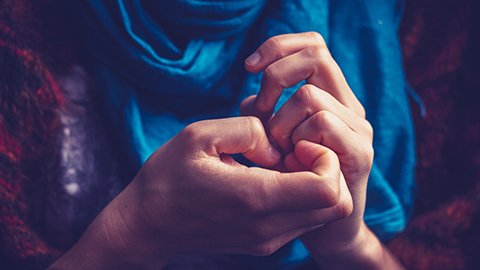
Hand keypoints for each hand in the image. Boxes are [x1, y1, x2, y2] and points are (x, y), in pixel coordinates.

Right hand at [50, 116, 352, 269]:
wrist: (146, 224)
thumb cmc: (167, 176)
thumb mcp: (200, 135)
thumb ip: (249, 130)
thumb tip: (276, 146)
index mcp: (254, 198)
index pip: (328, 189)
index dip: (326, 159)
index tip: (297, 142)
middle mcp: (268, 227)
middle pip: (335, 205)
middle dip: (327, 170)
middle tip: (293, 149)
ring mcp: (268, 240)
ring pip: (324, 214)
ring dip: (315, 183)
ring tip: (279, 163)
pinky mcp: (264, 243)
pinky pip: (304, 220)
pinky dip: (300, 196)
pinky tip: (270, 178)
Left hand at [242, 32, 373, 254]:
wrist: (324, 227)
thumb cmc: (293, 179)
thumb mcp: (274, 138)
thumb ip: (265, 113)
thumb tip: (252, 100)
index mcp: (332, 96)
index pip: (313, 44)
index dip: (279, 46)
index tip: (249, 68)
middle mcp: (349, 105)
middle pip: (315, 57)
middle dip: (275, 79)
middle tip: (262, 112)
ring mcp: (357, 128)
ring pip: (311, 96)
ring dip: (282, 122)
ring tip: (280, 150)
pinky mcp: (360, 153)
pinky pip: (323, 124)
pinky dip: (298, 139)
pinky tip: (293, 160)